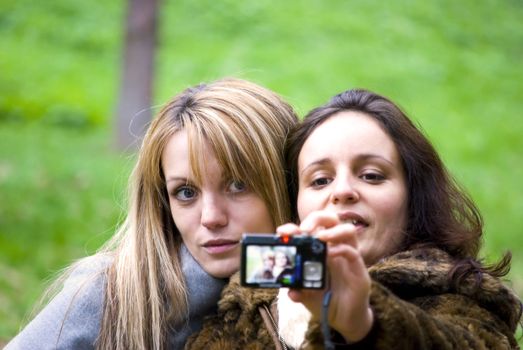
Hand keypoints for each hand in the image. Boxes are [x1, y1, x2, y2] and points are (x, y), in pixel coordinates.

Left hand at [276, 210, 373, 342]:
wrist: (344, 320)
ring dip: (332, 230)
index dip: (296, 227)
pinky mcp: (358, 269)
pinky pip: (353, 252)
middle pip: (331, 220)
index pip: (310, 228)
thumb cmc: (324, 301)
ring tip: (319, 237)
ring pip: (348, 230)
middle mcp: (334, 248)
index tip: (282, 232)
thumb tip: (290, 291)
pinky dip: (341, 250)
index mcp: (319, 250)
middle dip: (316, 218)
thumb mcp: (306, 295)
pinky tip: (330, 255)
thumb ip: (297, 291)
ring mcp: (348, 257)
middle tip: (304, 229)